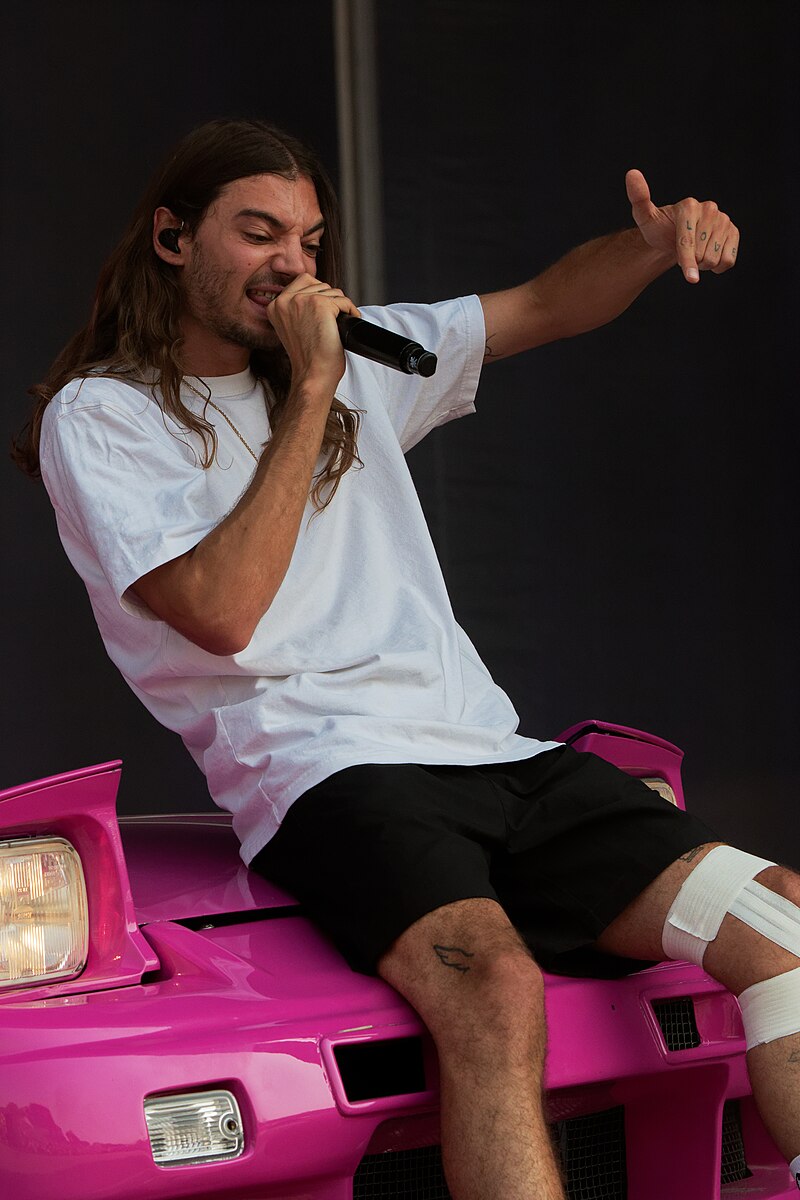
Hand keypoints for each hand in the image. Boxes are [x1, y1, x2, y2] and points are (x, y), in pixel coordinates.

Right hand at [267, 273, 360, 387]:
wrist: (312, 375)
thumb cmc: (307, 359)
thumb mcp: (292, 328)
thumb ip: (297, 309)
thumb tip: (317, 293)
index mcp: (275, 305)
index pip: (302, 281)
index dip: (318, 295)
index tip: (322, 314)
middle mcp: (285, 300)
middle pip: (319, 284)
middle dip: (330, 300)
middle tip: (332, 320)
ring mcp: (302, 300)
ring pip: (332, 291)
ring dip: (340, 306)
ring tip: (337, 325)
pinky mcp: (320, 305)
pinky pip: (343, 300)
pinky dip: (350, 311)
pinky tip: (346, 324)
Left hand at [625, 169, 739, 282]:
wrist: (674, 236)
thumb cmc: (659, 229)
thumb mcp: (645, 218)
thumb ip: (639, 199)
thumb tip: (632, 174)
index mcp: (688, 206)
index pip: (687, 241)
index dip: (687, 262)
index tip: (690, 278)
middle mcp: (709, 209)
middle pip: (702, 254)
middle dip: (691, 261)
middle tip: (683, 252)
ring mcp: (724, 220)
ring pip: (715, 258)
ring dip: (702, 265)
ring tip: (695, 252)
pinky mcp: (733, 231)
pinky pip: (729, 260)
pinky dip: (718, 266)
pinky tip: (709, 255)